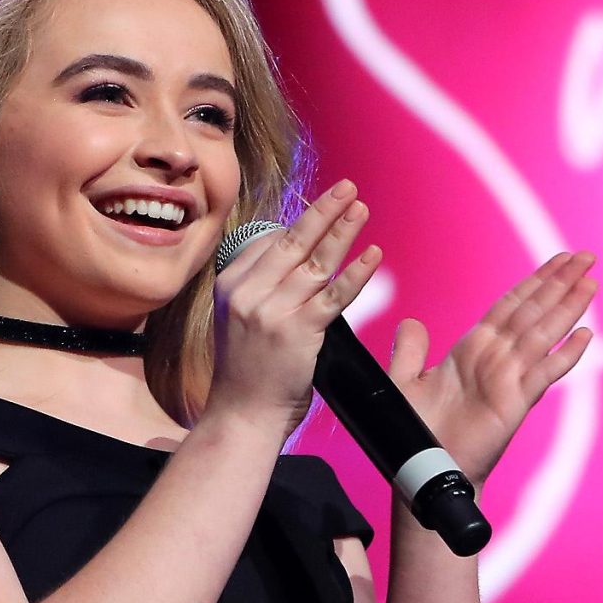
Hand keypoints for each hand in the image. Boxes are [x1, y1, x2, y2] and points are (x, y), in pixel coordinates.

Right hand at [208, 178, 382, 439]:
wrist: (242, 415)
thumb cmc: (246, 372)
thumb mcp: (240, 320)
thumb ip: (262, 289)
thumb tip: (294, 260)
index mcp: (231, 286)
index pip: (269, 243)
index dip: (299, 226)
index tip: (323, 210)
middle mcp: (249, 293)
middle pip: (293, 242)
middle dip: (322, 211)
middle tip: (347, 187)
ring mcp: (274, 311)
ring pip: (316, 263)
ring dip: (343, 232)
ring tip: (360, 208)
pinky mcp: (299, 331)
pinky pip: (335, 295)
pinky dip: (356, 273)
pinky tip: (372, 255)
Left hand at [387, 250, 597, 487]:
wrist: (421, 471)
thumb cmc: (412, 434)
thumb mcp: (402, 383)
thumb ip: (409, 351)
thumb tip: (411, 323)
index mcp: (473, 349)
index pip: (511, 305)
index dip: (535, 281)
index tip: (560, 259)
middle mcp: (496, 360)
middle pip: (533, 311)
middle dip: (559, 283)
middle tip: (587, 256)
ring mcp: (508, 380)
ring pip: (543, 335)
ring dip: (568, 308)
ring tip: (592, 283)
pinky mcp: (514, 403)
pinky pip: (544, 374)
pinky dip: (565, 356)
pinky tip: (585, 336)